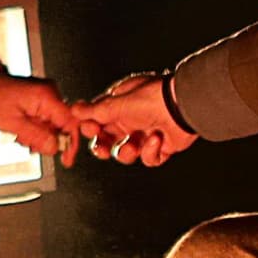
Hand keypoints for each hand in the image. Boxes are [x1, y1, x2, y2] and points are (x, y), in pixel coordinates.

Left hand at [0, 72, 81, 162]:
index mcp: (46, 96)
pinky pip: (46, 121)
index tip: (66, 158)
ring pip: (53, 127)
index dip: (70, 142)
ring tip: (20, 136)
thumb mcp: (12, 123)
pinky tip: (22, 132)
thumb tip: (55, 147)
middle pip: (63, 126)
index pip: (71, 121)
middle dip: (47, 141)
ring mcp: (47, 97)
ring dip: (39, 137)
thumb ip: (36, 136)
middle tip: (30, 145)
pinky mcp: (41, 101)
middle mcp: (50, 94)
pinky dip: (36, 131)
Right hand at [77, 72, 193, 166]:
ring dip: (128, 151)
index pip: (97, 121)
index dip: (91, 129)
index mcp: (120, 106)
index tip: (90, 130)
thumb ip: (94, 111)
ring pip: (125, 154)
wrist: (184, 106)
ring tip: (135, 144)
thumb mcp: (117, 104)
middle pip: (108, 141)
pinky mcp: (160, 147)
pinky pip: (147, 159)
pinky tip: (156, 139)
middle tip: (104, 149)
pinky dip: (150, 152)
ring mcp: (145, 134)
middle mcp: (131, 120)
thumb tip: (73, 109)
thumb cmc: (152, 98)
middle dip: (104, 147)